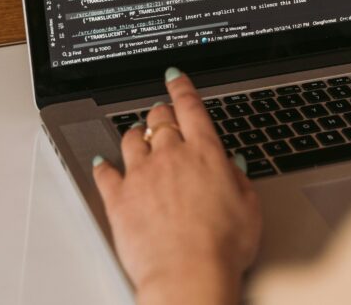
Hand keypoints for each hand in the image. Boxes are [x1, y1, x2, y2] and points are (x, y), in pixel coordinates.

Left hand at [92, 68, 261, 304]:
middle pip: (159, 119)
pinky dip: (103, 165)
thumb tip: (232, 166)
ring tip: (136, 136)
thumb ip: (238, 181)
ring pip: (131, 139)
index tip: (175, 77)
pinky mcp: (119, 199)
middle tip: (162, 114)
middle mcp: (171, 156)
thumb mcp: (249, 208)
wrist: (188, 274)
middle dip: (160, 112)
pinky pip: (105, 173)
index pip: (191, 107)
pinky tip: (102, 164)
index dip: (182, 87)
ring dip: (134, 134)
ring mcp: (141, 175)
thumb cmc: (222, 247)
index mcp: (205, 153)